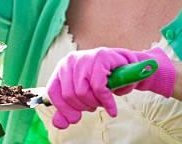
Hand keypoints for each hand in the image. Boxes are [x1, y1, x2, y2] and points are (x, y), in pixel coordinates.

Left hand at [46, 46, 175, 128]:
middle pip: (69, 95)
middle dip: (84, 107)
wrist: (128, 68)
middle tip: (95, 105)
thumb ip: (69, 109)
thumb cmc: (103, 82)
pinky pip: (99, 88)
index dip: (63, 109)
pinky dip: (107, 103)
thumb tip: (59, 124)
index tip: (75, 118)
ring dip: (96, 103)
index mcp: (62, 68)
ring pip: (82, 92)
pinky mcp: (101, 57)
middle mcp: (70, 60)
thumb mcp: (83, 96)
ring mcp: (85, 57)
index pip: (53, 92)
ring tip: (103, 101)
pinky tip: (112, 109)